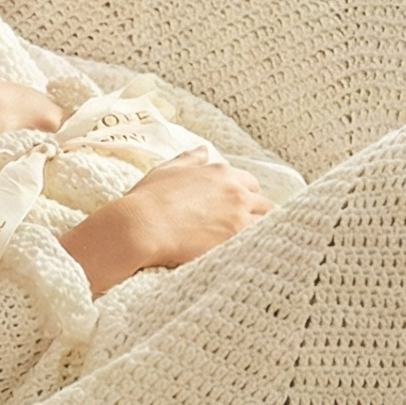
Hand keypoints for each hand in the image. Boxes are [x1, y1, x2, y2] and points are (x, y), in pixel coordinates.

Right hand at [60, 148, 271, 294]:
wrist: (141, 227)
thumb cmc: (148, 199)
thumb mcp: (167, 170)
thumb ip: (189, 160)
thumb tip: (203, 150)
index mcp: (221, 172)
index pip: (249, 183)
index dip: (243, 196)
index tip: (234, 208)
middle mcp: (235, 191)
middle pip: (262, 203)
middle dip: (254, 213)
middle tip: (240, 228)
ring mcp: (238, 216)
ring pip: (264, 223)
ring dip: (256, 231)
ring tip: (243, 243)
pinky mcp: (236, 239)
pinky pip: (257, 242)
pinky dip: (254, 246)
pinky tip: (245, 254)